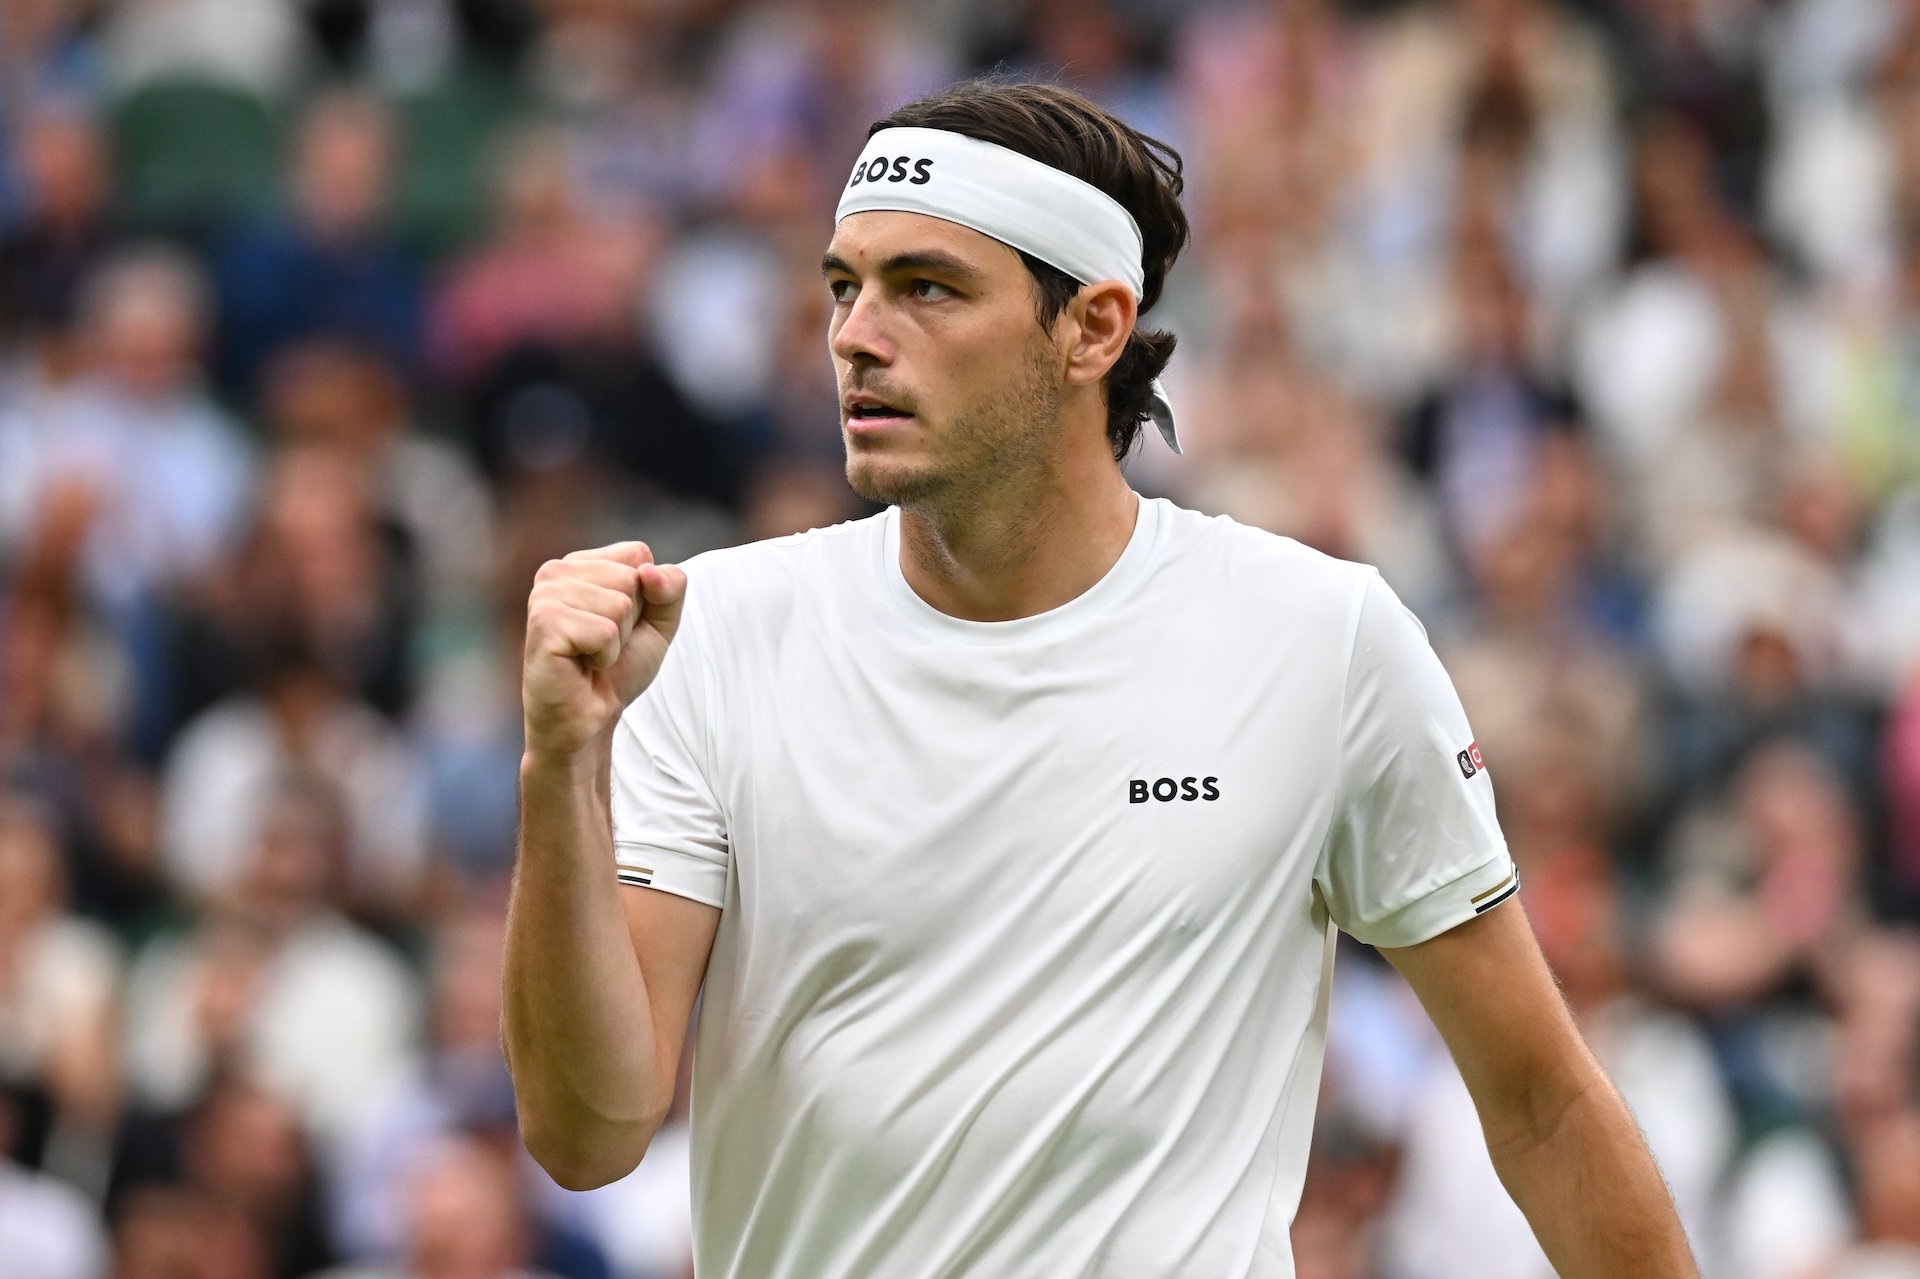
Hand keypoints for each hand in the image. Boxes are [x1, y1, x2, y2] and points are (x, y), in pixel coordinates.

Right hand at [522, 542, 687, 762]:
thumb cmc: (617, 669)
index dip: (645, 597)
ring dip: (617, 641)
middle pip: (632, 577)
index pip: (639, 554)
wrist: (588, 720)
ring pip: (620, 604)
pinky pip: (606, 631)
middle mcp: (556, 571)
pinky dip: (605, 656)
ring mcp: (546, 595)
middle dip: (631, 620)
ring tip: (591, 655)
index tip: (618, 625)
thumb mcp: (659, 622)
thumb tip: (648, 572)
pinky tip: (581, 664)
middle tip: (603, 645)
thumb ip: (671, 587)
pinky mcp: (544, 623)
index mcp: (579, 563)